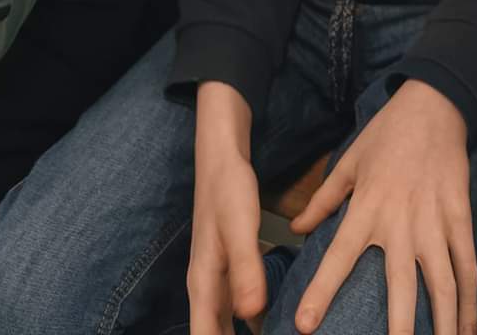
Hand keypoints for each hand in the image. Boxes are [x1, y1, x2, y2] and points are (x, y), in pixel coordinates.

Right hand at [188, 83, 266, 334]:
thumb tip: (252, 315)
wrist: (220, 157)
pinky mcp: (230, 268)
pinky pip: (239, 308)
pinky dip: (253, 322)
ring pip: (226, 325)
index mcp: (203, 285)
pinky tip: (273, 324)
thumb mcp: (240, 228)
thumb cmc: (228, 190)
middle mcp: (206, 288)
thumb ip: (246, 270)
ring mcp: (217, 279)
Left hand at [290, 81, 476, 334]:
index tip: (306, 326)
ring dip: (440, 325)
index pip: (339, 256)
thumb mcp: (349, 161)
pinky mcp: (461, 220)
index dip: (321, 292)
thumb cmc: (387, 134)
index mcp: (368, 208)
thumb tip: (297, 227)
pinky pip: (467, 267)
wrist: (435, 106)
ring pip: (441, 285)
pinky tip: (465, 330)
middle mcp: (402, 223)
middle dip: (397, 328)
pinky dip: (468, 303)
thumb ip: (323, 199)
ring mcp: (436, 224)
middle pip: (400, 286)